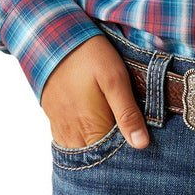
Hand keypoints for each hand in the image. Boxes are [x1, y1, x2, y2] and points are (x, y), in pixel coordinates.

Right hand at [39, 34, 150, 149]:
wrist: (53, 36)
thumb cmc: (88, 55)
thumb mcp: (115, 79)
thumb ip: (127, 113)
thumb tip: (141, 144)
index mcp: (90, 128)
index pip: (110, 158)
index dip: (126, 157)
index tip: (140, 149)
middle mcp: (72, 133)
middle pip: (94, 158)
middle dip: (111, 156)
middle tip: (129, 143)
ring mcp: (60, 126)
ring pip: (80, 151)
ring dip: (96, 149)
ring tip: (113, 137)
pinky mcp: (54, 116)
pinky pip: (67, 140)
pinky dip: (81, 142)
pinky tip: (93, 132)